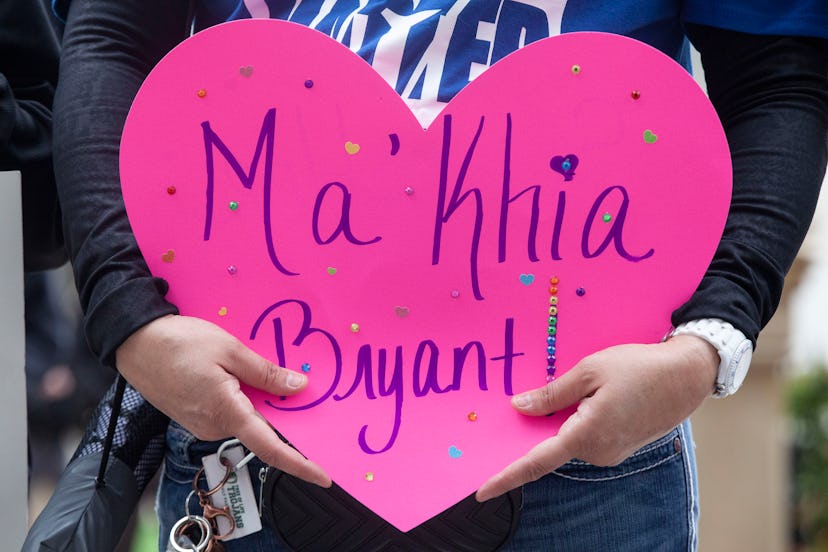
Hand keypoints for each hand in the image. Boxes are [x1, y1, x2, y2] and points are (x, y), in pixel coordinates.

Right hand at [115, 314, 330, 486]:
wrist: (135, 342)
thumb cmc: (180, 343)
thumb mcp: (230, 350)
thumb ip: (266, 374)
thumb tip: (298, 388)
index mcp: (226, 412)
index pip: (270, 448)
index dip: (299, 464)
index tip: (323, 476)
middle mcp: (214, 426)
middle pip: (261, 432)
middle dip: (285, 420)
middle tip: (308, 400)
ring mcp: (202, 424)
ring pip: (245, 421)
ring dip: (262, 406)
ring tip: (273, 378)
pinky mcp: (195, 416)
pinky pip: (230, 414)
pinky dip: (246, 403)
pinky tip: (248, 380)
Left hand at [476, 335, 717, 500]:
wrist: (687, 376)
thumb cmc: (638, 368)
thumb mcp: (589, 370)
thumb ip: (552, 394)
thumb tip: (519, 407)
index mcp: (586, 434)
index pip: (537, 461)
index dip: (507, 477)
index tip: (481, 491)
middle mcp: (598, 452)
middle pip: (551, 446)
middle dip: (535, 430)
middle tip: (524, 404)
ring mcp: (610, 453)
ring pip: (569, 440)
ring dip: (560, 422)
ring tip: (577, 389)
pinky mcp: (618, 447)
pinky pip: (585, 438)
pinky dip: (575, 423)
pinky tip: (586, 399)